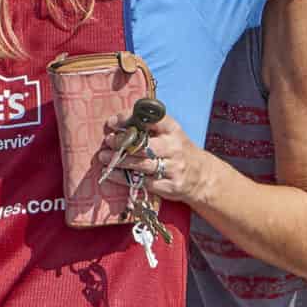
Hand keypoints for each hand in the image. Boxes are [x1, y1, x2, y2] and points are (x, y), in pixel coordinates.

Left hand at [103, 114, 222, 209]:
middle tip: (107, 142)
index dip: (129, 119)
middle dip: (122, 143)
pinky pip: (143, 182)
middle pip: (143, 145)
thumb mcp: (171, 134)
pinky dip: (124, 178)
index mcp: (173, 130)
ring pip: (141, 165)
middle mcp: (174, 148)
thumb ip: (150, 127)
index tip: (112, 123)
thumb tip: (118, 124)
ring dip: (119, 161)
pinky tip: (112, 174)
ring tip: (103, 157)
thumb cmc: (179, 152)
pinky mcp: (170, 186)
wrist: (203, 177)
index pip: (150, 119)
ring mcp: (173, 168)